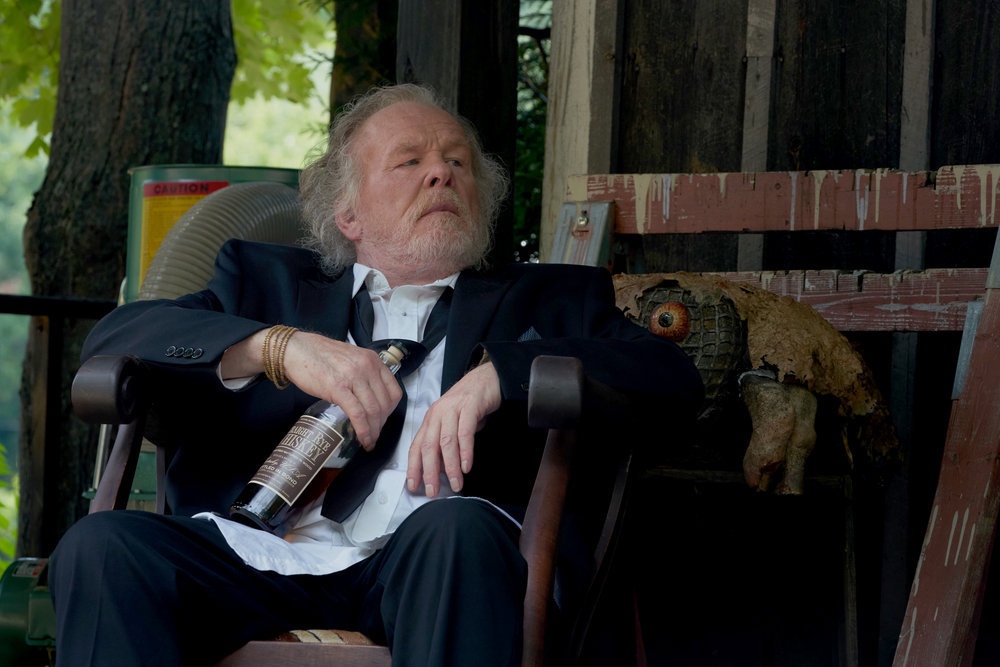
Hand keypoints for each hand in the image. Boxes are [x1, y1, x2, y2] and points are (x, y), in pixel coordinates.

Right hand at [222, 329, 401, 449]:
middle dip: (382, 424)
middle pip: (385, 403)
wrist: (295, 350)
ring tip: (369, 440)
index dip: (391, 411)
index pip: (394, 391)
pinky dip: (363, 430)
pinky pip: (357, 414)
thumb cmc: (319, 356)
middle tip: (374, 434)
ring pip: (373, 410)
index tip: (383, 420)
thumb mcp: (351, 359)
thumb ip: (364, 374)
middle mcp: (367, 367)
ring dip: (374, 430)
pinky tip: (363, 439)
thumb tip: (370, 397)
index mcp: (373, 360)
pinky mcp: (338, 388)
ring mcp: (354, 377)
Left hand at [406, 361, 501, 497]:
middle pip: (429, 446)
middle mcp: (437, 414)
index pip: (417, 446)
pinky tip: (467, 466)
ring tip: (455, 484)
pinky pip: (464, 432)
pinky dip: (465, 451)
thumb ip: (446, 444)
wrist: (486, 378)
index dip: (414, 467)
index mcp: (430, 420)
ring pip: (446, 442)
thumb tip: (442, 470)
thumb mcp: (453, 423)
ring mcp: (453, 409)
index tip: (413, 486)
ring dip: (450, 466)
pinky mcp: (469, 406)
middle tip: (432, 492)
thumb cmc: (469, 403)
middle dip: (429, 472)